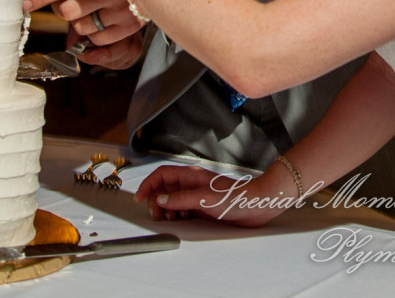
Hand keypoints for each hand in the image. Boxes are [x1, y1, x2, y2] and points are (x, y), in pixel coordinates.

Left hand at [28, 0, 146, 69]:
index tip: (26, 4)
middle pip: (68, 10)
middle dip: (63, 11)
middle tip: (69, 5)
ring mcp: (122, 9)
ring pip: (80, 27)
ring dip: (80, 23)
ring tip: (92, 11)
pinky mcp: (130, 26)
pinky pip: (98, 40)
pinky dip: (95, 35)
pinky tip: (102, 22)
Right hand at [134, 165, 277, 226]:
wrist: (254, 205)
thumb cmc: (234, 197)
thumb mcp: (204, 198)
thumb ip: (180, 199)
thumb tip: (160, 200)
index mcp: (190, 175)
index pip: (161, 175)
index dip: (148, 185)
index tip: (140, 198)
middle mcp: (191, 184)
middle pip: (164, 188)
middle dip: (156, 200)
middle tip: (156, 214)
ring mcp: (196, 195)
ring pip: (172, 200)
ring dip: (166, 209)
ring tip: (170, 218)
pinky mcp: (202, 206)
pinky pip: (182, 209)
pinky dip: (177, 215)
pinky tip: (181, 220)